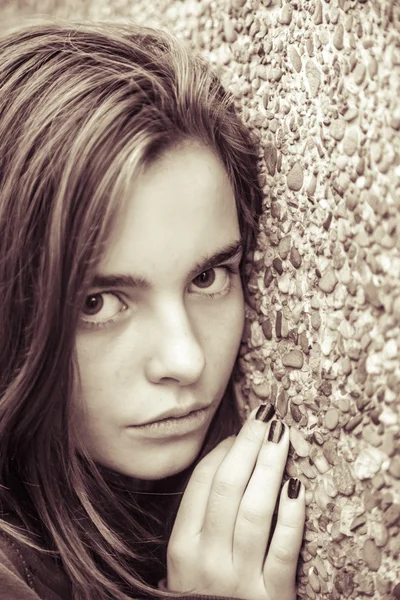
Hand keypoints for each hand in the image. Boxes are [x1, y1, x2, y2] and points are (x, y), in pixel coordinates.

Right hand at [166, 405, 304, 599]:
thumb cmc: (203, 593)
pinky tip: (297, 489)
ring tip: (282, 436)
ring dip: (270, 467)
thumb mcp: (187, 559)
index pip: (203, 483)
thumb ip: (201, 515)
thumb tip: (227, 456)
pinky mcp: (270, 597)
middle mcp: (206, 560)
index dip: (223, 450)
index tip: (240, 430)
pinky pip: (284, 549)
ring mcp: (238, 579)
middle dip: (248, 445)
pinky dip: (291, 517)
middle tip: (265, 415)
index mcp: (181, 546)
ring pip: (255, 511)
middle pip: (229, 488)